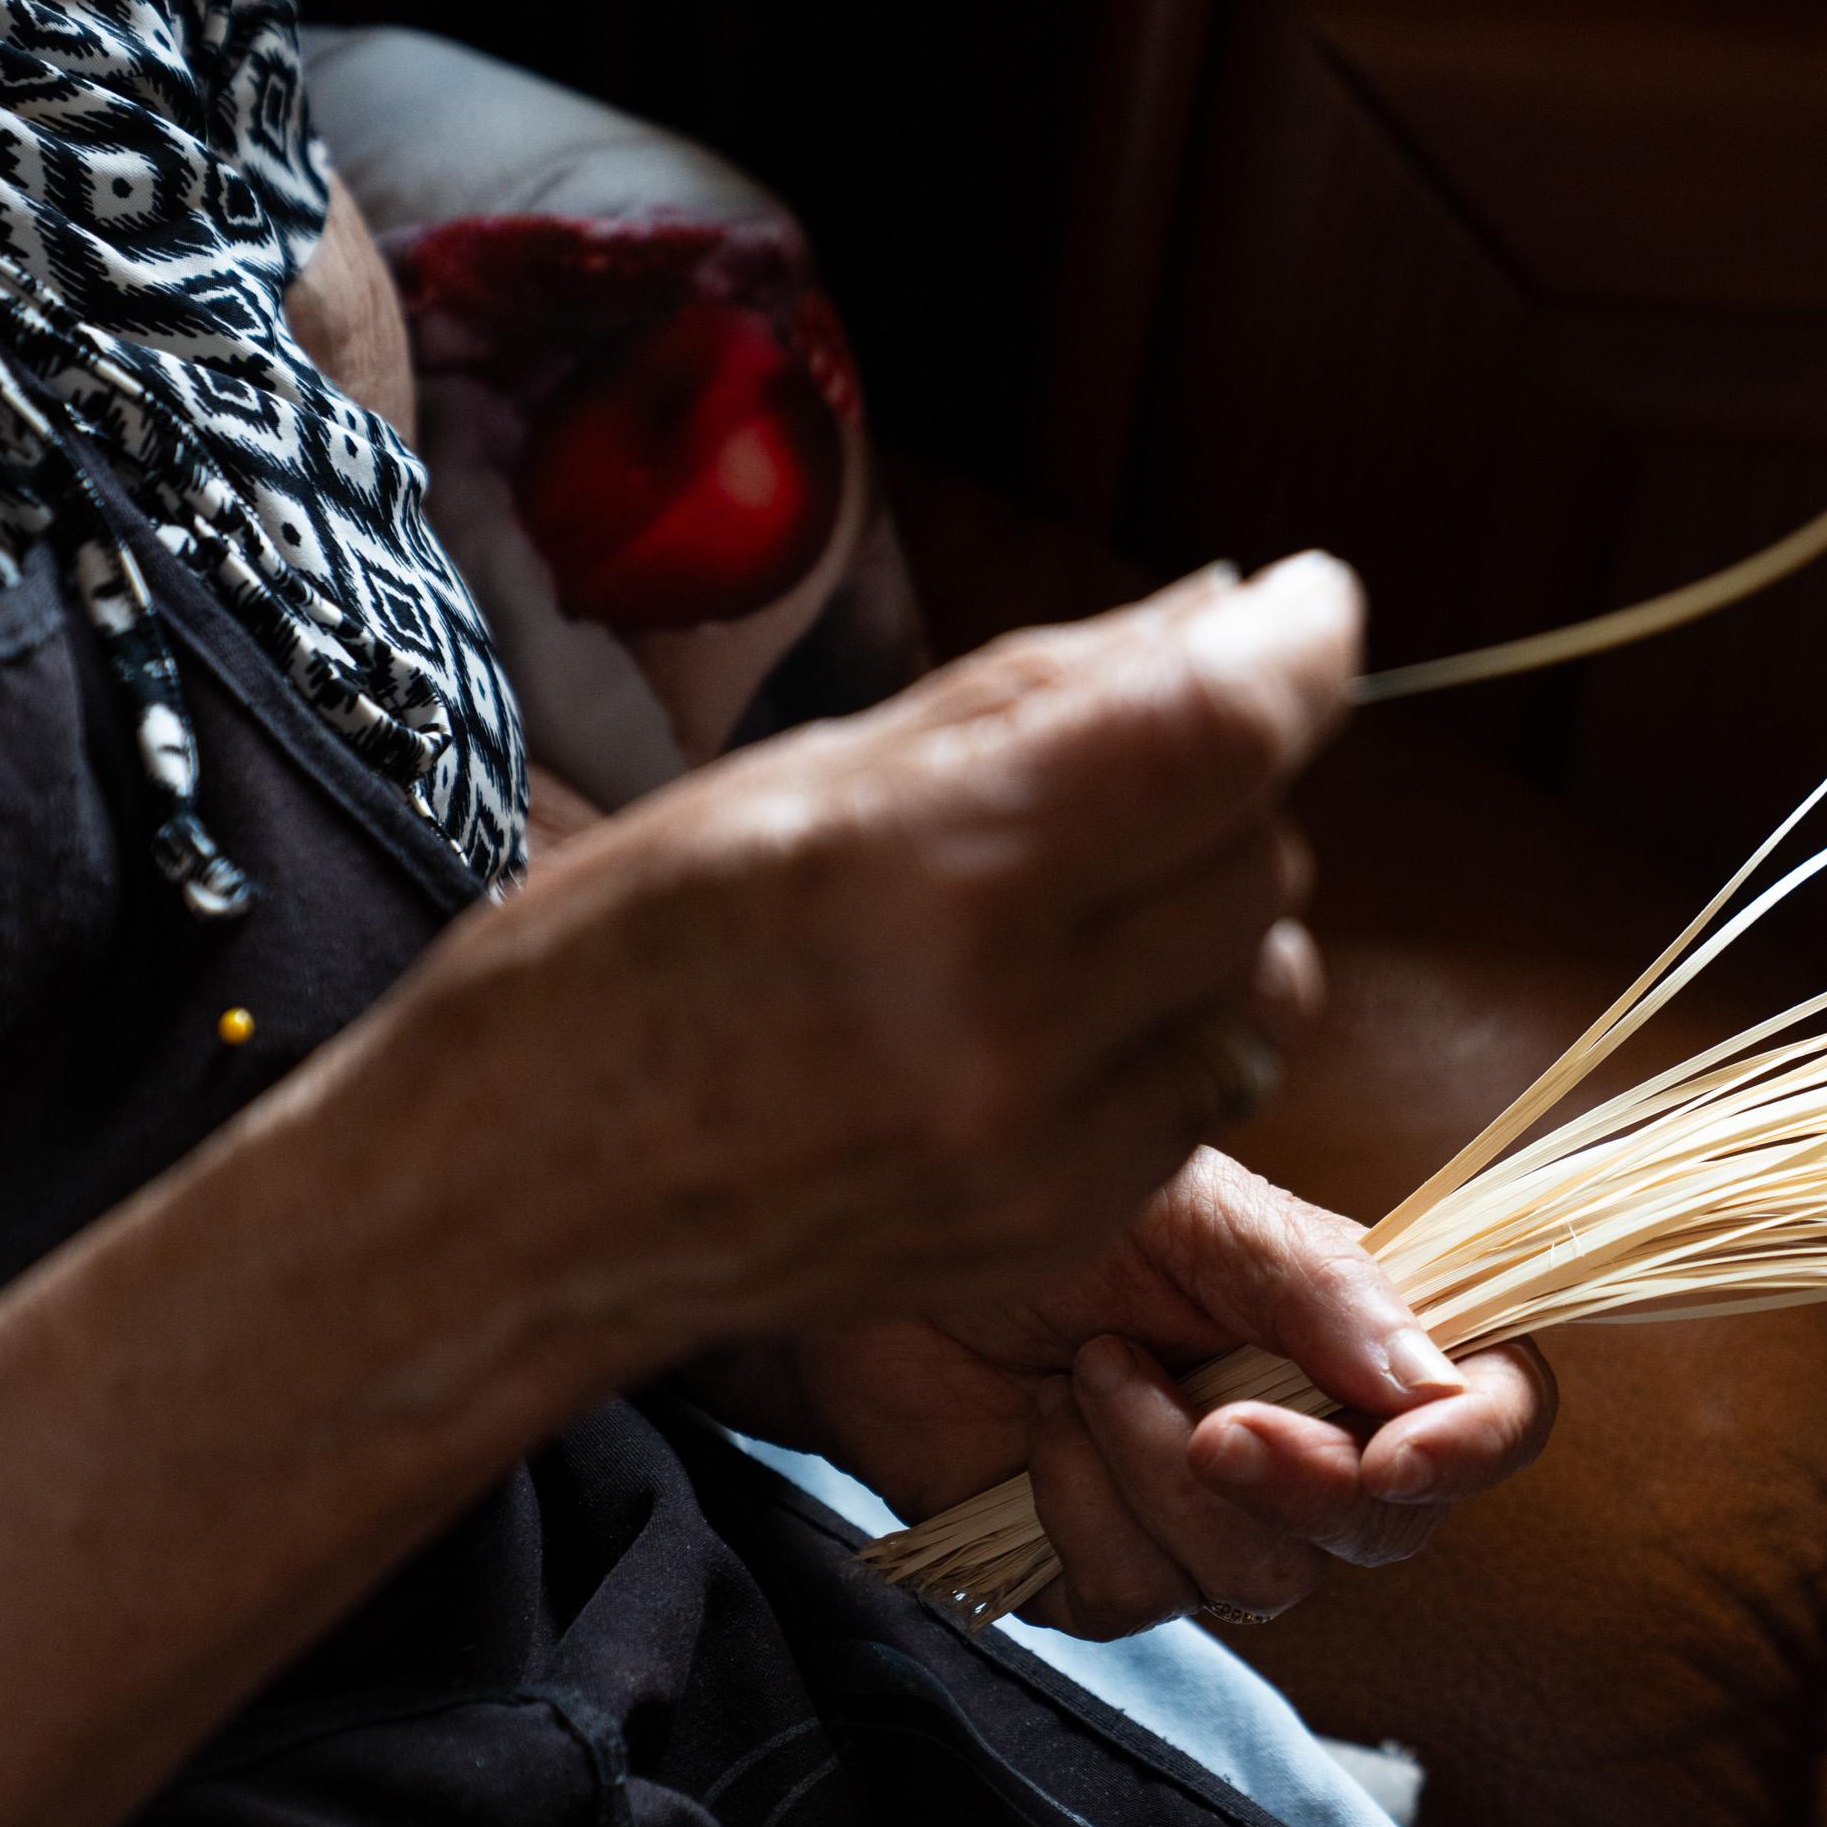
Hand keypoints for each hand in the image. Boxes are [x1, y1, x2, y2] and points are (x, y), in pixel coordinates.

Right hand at [392, 552, 1361, 1373]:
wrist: (514, 1199)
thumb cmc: (622, 955)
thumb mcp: (805, 772)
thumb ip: (1038, 694)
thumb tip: (1224, 608)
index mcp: (931, 876)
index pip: (1216, 733)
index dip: (1298, 645)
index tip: (1312, 599)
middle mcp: (1012, 1027)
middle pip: (1258, 846)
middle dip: (1225, 775)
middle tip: (1121, 758)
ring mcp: (1049, 1150)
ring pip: (1265, 970)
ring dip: (1212, 904)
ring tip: (1071, 894)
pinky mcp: (1066, 1227)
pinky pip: (1213, 1083)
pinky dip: (1176, 1019)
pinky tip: (1054, 1007)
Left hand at [758, 1149, 1555, 1637]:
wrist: (878, 1253)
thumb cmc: (1047, 1207)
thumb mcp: (1196, 1208)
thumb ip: (1320, 1285)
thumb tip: (1434, 1382)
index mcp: (1360, 1333)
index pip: (1496, 1409)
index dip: (1479, 1444)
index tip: (1401, 1450)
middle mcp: (1309, 1436)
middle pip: (1391, 1527)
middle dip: (1308, 1484)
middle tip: (1216, 1419)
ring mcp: (1212, 1519)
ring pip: (1264, 1576)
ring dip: (1162, 1470)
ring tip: (1090, 1367)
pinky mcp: (1110, 1575)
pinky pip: (1138, 1594)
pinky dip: (1080, 1502)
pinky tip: (1041, 1426)